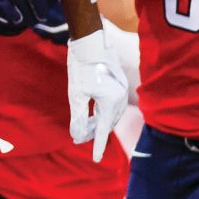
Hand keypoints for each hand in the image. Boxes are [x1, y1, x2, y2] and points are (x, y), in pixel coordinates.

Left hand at [66, 27, 130, 160]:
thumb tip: (78, 137)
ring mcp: (122, 90)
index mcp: (111, 101)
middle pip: (108, 123)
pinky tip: (94, 112)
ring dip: (99, 122)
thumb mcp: (76, 94)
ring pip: (112, 114)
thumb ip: (78, 118)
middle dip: (95, 132)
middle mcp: (120, 97)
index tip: (96, 160)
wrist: (90, 39)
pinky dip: (104, 112)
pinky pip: (113, 105)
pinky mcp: (119, 83)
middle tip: (80, 138)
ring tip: (85, 127)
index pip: (104, 130)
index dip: (98, 146)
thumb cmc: (81, 65)